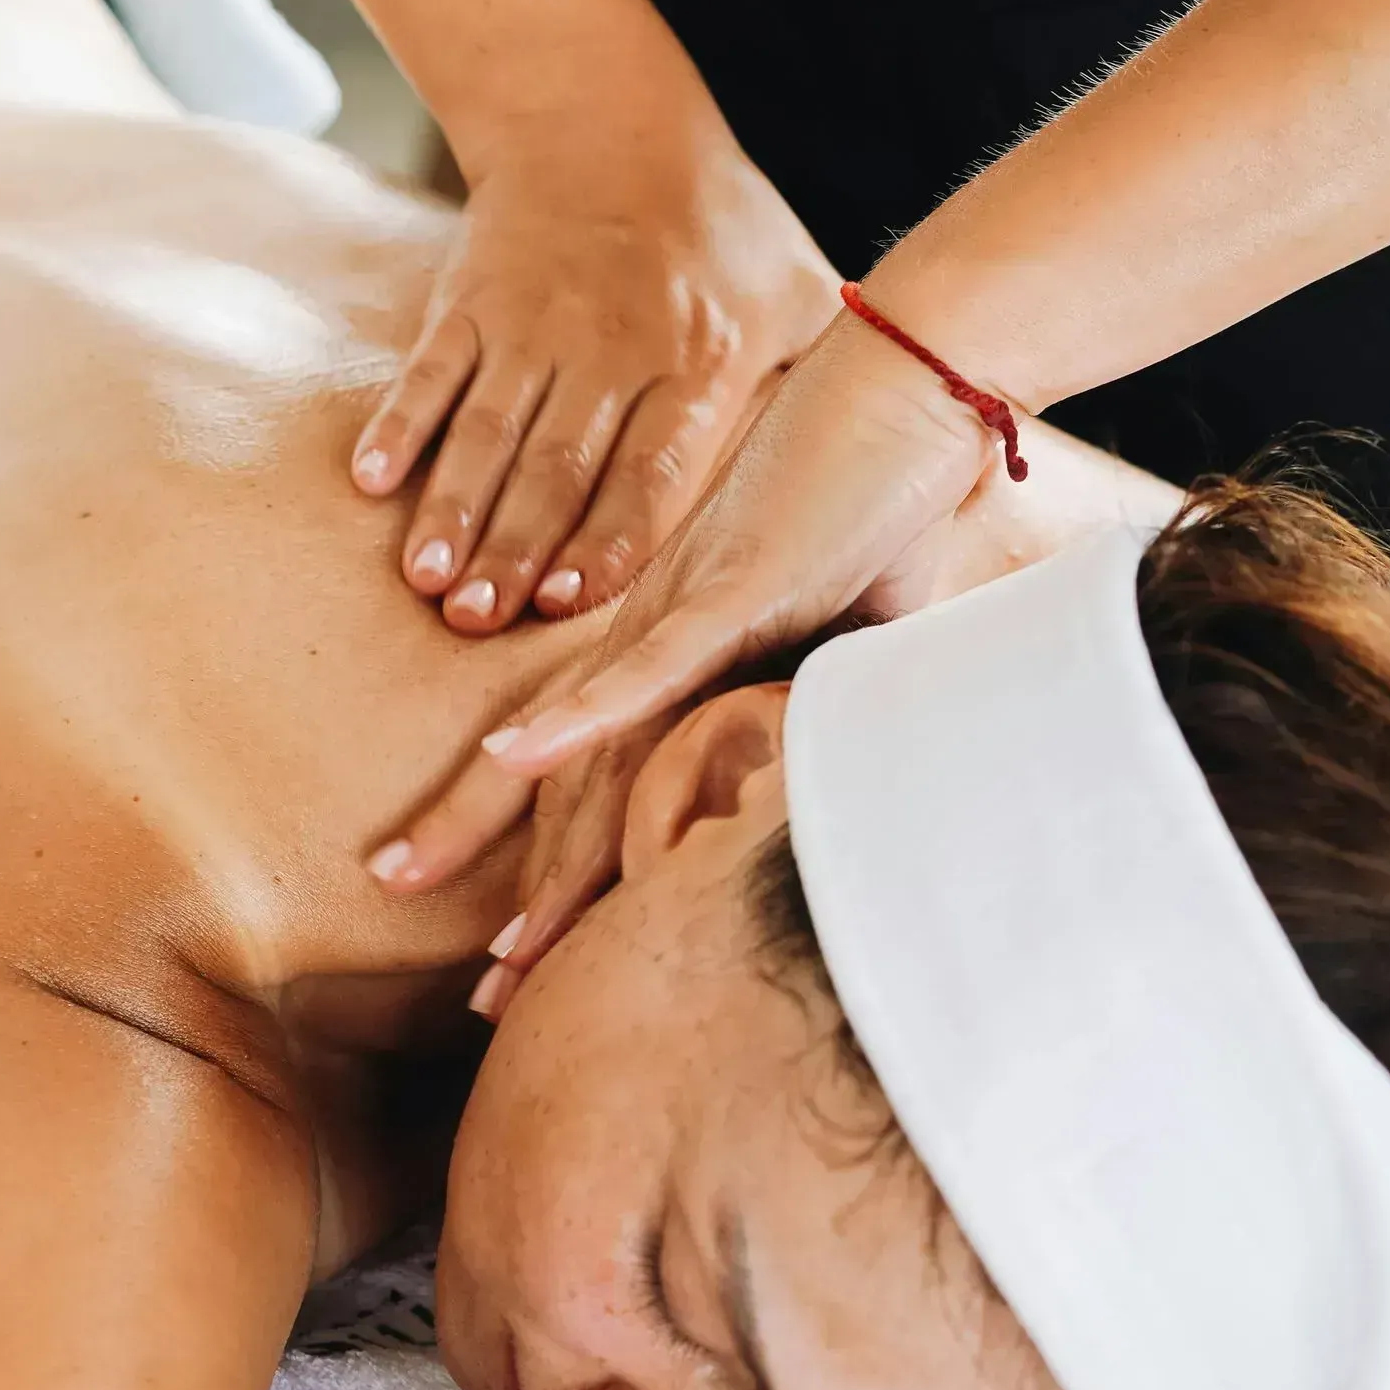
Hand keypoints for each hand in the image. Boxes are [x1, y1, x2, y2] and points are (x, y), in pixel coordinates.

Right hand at [351, 103, 836, 632]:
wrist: (606, 122)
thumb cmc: (719, 227)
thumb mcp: (796, 291)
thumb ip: (818, 386)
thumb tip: (896, 464)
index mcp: (694, 357)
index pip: (652, 467)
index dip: (611, 536)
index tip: (576, 605)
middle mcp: (607, 344)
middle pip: (557, 464)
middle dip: (515, 548)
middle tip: (479, 627)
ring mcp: (530, 323)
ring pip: (486, 430)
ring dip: (453, 510)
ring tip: (427, 584)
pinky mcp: (468, 301)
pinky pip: (427, 372)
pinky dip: (398, 427)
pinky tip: (373, 486)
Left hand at [365, 300, 994, 928]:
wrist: (915, 392)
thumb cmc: (890, 505)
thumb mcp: (861, 642)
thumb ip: (833, 709)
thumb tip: (839, 779)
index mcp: (683, 657)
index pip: (608, 783)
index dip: (565, 874)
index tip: (527, 963)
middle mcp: (661, 639)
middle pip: (571, 781)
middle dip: (517, 888)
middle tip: (475, 997)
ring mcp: (688, 611)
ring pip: (587, 742)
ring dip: (520, 832)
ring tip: (477, 935)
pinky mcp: (733, 585)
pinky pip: (646, 663)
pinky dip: (579, 712)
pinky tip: (515, 755)